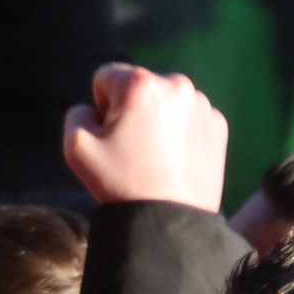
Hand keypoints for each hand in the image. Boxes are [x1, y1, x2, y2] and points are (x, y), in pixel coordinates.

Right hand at [63, 65, 228, 209]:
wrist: (170, 217)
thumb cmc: (120, 181)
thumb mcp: (75, 145)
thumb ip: (77, 112)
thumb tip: (97, 107)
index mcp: (140, 83)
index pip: (106, 77)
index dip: (101, 105)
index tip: (112, 133)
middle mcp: (177, 84)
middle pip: (139, 85)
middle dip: (131, 108)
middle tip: (133, 145)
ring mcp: (203, 104)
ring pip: (165, 100)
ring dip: (157, 117)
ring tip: (155, 153)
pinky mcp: (218, 124)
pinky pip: (188, 116)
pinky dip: (180, 130)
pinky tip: (174, 157)